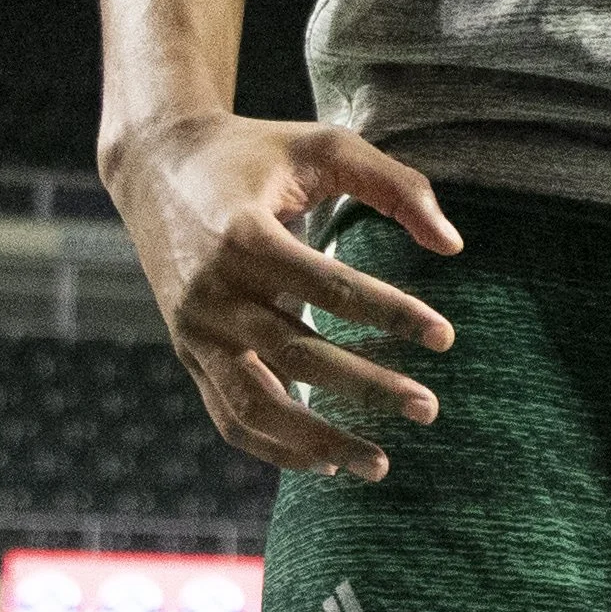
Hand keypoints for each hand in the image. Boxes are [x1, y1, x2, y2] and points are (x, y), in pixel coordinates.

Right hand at [105, 113, 459, 480]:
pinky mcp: (187, 352)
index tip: (444, 336)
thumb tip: (454, 245)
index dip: (392, 314)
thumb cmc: (255, 151)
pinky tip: (325, 464)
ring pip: (257, 406)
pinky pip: (229, 417)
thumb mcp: (324, 147)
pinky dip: (274, 448)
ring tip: (379, 465)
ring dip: (319, 443)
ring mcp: (194, 330)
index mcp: (244, 234)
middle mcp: (213, 291)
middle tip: (429, 407)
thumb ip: (394, 186)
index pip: (332, 287)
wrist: (157, 165)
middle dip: (368, 388)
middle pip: (299, 354)